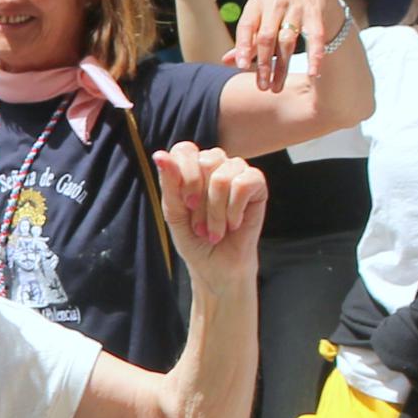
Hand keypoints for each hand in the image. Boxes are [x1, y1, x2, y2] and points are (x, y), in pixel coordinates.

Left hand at [152, 145, 265, 284]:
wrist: (217, 267)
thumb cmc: (195, 240)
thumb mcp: (174, 214)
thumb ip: (169, 184)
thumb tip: (160, 154)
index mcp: (192, 166)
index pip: (184, 150)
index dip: (184, 177)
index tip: (186, 206)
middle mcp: (215, 163)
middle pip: (205, 161)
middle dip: (200, 201)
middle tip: (200, 226)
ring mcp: (237, 171)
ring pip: (223, 176)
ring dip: (216, 211)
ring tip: (215, 230)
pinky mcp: (257, 183)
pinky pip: (244, 183)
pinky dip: (234, 209)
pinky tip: (233, 224)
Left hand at [227, 0, 347, 93]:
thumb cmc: (276, 4)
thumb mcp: (259, 14)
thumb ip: (246, 38)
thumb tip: (226, 61)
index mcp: (256, 3)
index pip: (246, 26)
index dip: (243, 46)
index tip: (242, 67)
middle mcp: (275, 3)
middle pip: (267, 37)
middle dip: (264, 64)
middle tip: (262, 87)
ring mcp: (296, 7)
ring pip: (288, 41)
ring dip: (282, 67)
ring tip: (277, 87)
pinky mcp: (315, 12)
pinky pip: (315, 36)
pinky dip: (314, 55)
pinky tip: (312, 73)